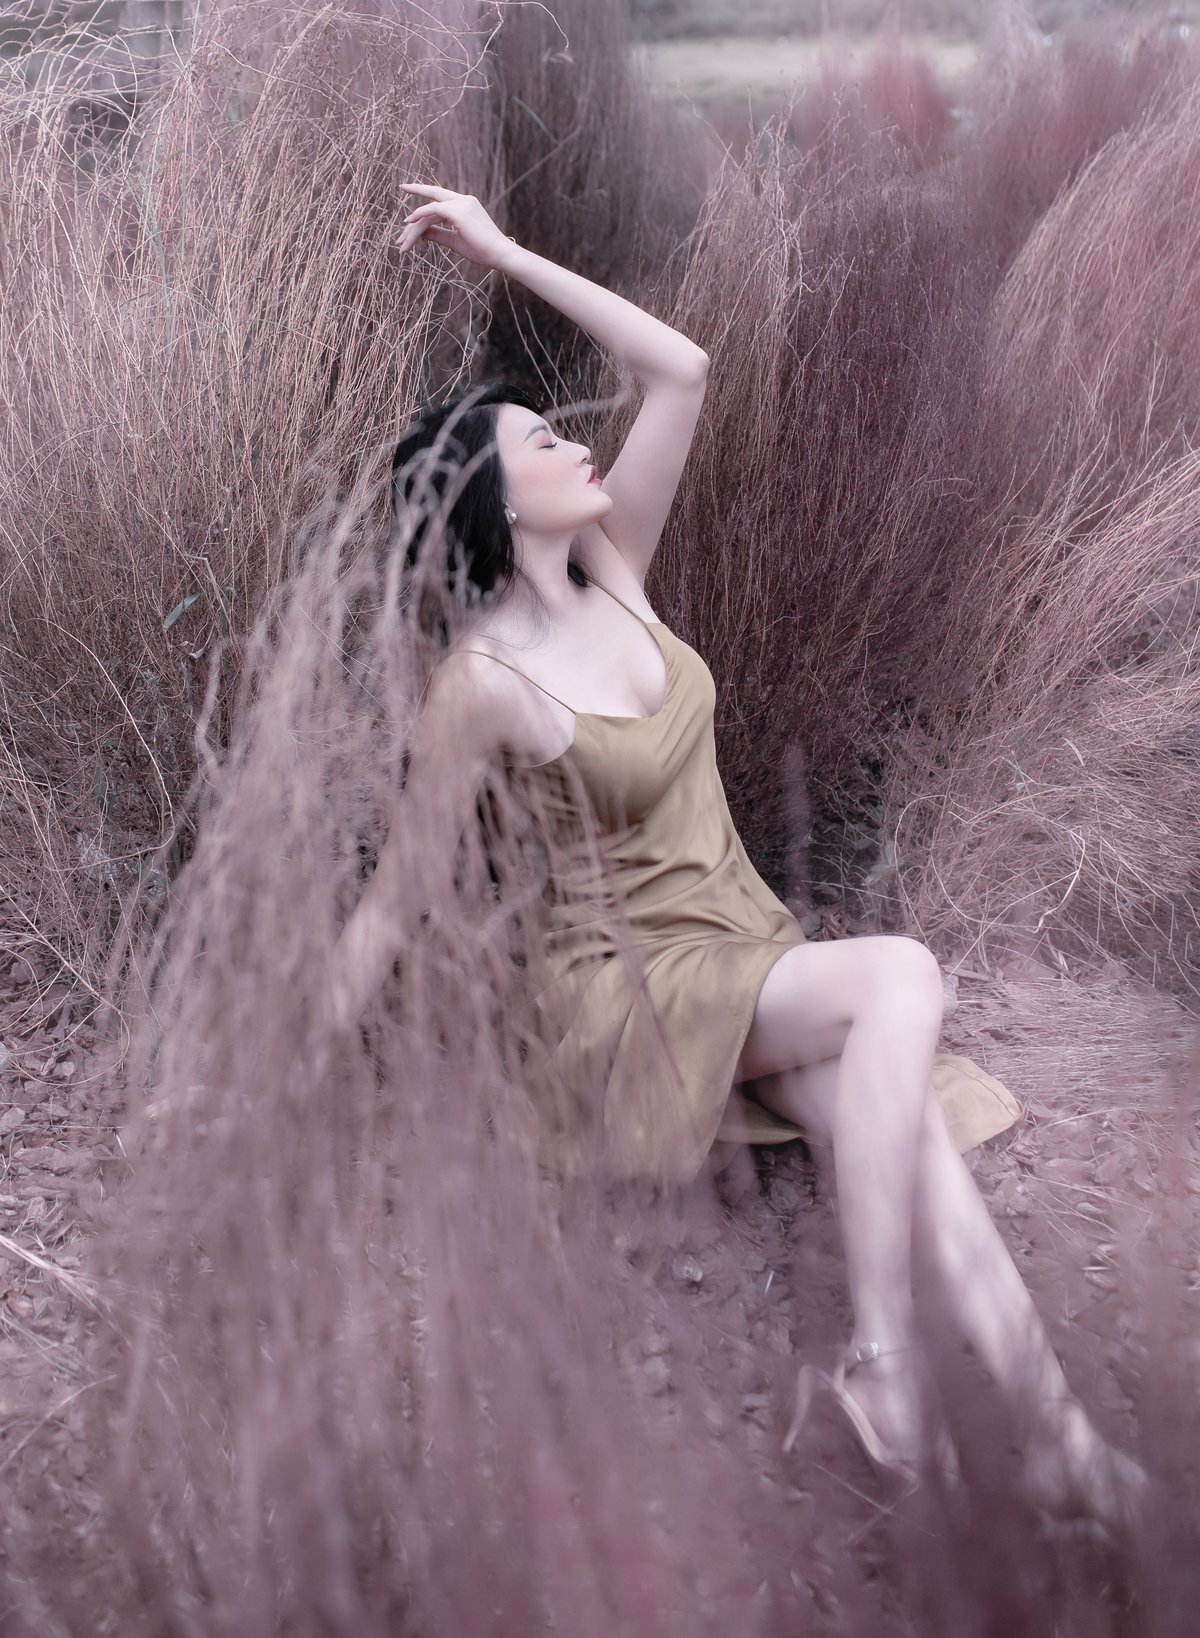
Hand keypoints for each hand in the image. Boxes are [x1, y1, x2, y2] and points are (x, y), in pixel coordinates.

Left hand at [395, 183, 515, 270]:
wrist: (499, 255)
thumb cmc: (482, 251)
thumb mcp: (455, 241)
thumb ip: (437, 234)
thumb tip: (420, 232)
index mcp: (466, 205)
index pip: (441, 201)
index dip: (426, 202)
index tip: (412, 202)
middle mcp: (464, 200)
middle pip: (434, 195)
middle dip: (417, 189)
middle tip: (402, 187)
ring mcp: (462, 204)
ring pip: (430, 209)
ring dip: (414, 225)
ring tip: (402, 242)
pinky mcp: (458, 211)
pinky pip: (433, 210)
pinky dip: (419, 216)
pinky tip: (408, 224)